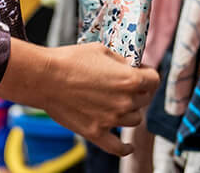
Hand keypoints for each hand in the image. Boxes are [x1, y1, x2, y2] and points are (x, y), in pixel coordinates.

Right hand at [0, 38, 161, 156]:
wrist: (45, 78)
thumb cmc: (70, 60)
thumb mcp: (100, 50)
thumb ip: (120, 61)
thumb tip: (129, 66)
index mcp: (129, 79)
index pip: (154, 80)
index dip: (148, 74)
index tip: (141, 72)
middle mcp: (125, 102)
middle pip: (144, 99)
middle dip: (137, 90)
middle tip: (122, 85)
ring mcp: (112, 120)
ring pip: (134, 120)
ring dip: (128, 111)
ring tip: (115, 103)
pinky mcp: (97, 133)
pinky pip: (119, 148)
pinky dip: (125, 148)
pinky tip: (128, 146)